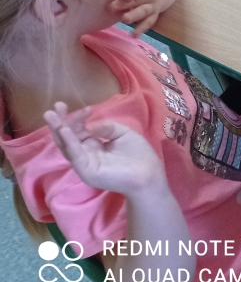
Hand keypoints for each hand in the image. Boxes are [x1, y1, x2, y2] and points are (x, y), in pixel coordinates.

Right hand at [44, 103, 165, 195]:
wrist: (148, 174)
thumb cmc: (138, 155)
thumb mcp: (122, 133)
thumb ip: (106, 127)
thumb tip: (90, 126)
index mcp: (93, 146)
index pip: (79, 131)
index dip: (78, 119)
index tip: (87, 108)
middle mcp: (85, 154)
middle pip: (67, 138)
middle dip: (60, 122)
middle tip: (56, 107)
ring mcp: (84, 164)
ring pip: (66, 146)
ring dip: (59, 130)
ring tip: (52, 116)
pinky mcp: (86, 171)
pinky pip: (75, 155)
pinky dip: (69, 142)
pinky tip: (65, 130)